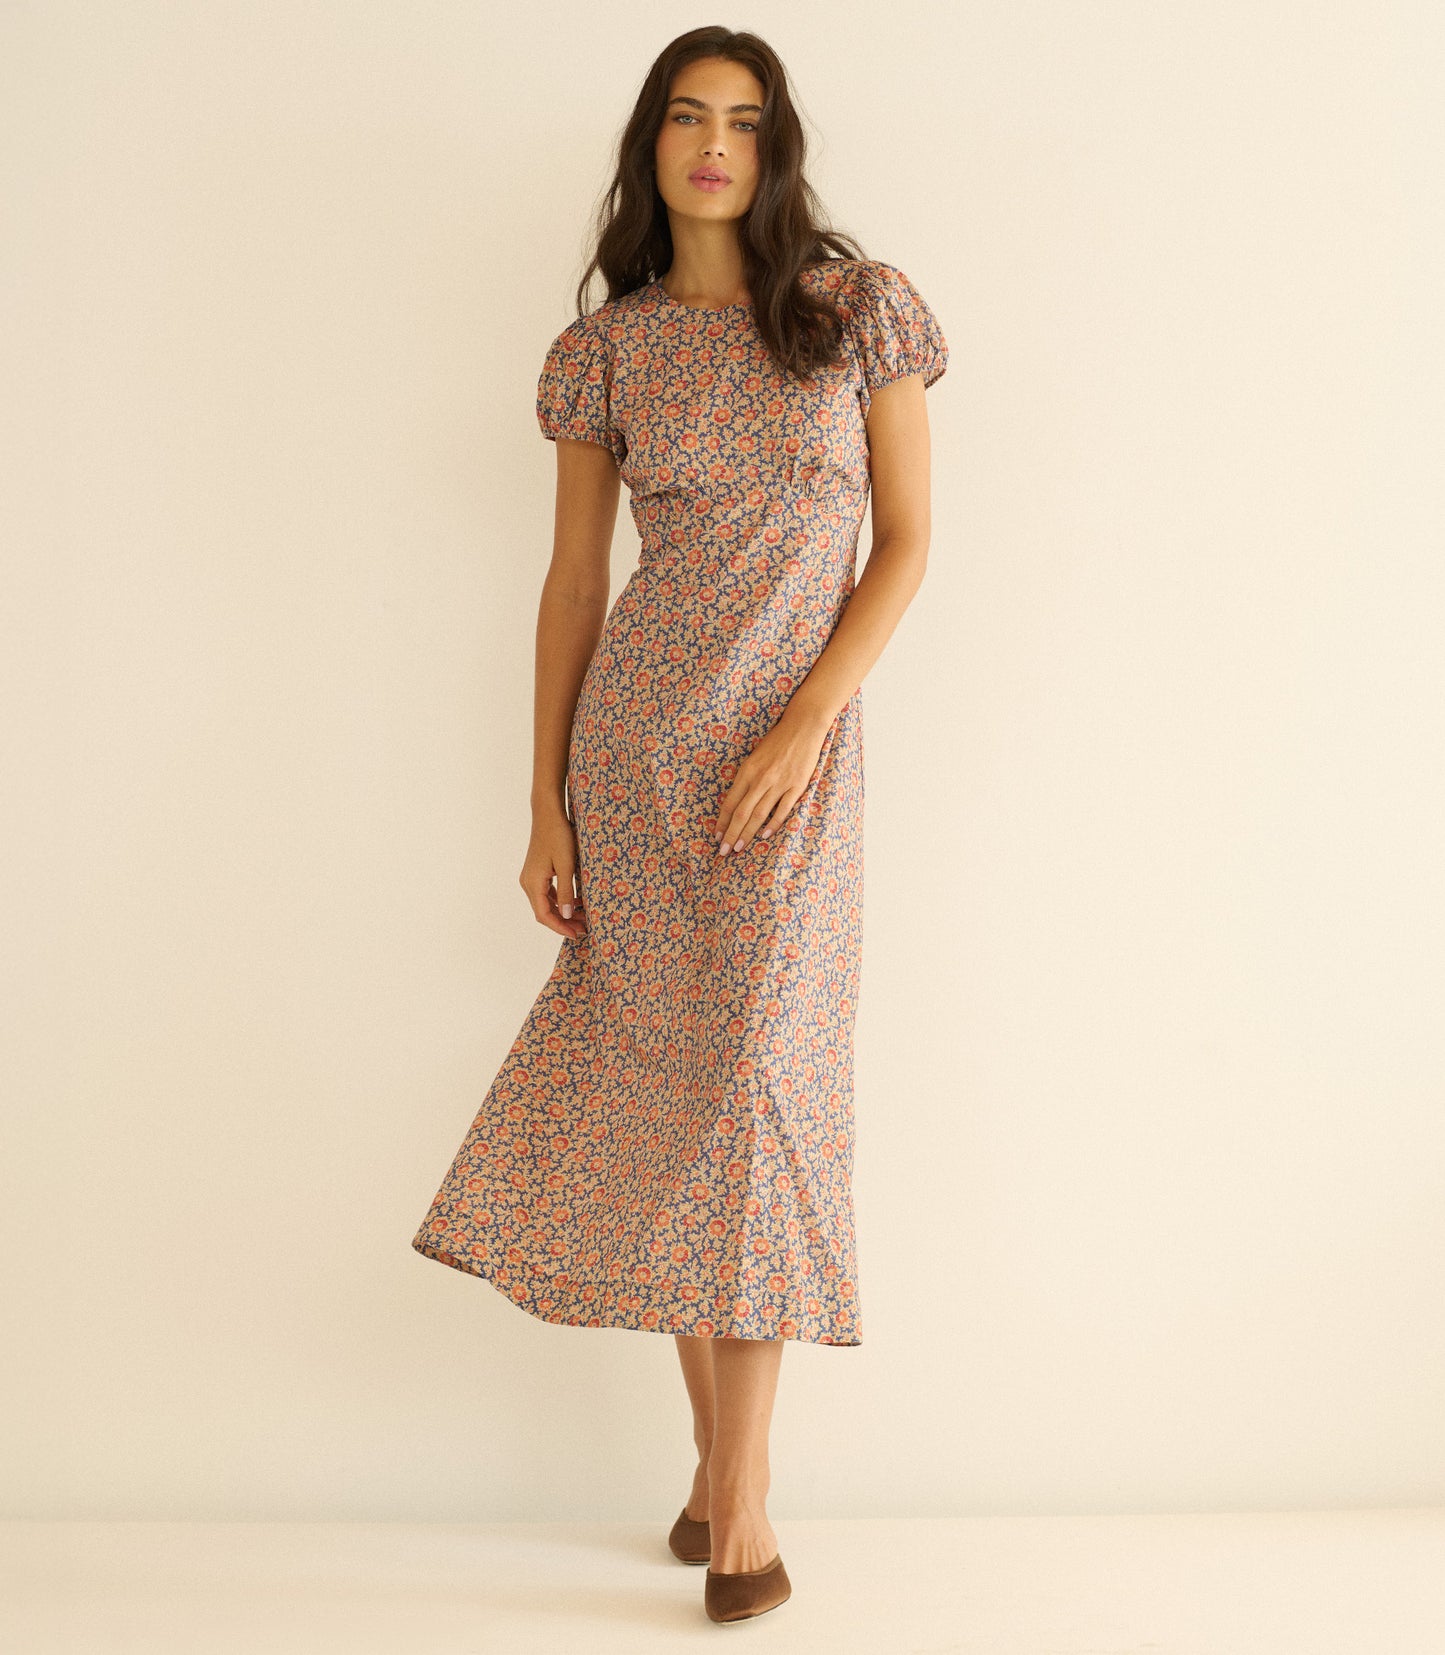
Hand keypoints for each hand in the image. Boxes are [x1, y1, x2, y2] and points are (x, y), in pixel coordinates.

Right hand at [521, 804, 587, 938]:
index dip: (560, 927)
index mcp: (532, 883)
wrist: (548, 814)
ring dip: (562, 912)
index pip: (544, 915)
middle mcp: (528, 882)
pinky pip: (547, 893)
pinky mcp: (537, 872)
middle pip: (543, 912)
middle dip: (563, 922)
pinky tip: (575, 903)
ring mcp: (531, 877)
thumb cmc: (558, 835)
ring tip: (582, 918)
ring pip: (545, 903)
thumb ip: (565, 891)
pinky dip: (560, 901)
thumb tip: (565, 916)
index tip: (576, 934)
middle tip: (584, 928)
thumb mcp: (566, 865)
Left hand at [713, 710, 829, 854]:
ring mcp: (779, 783)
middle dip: (730, 834)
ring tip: (739, 848)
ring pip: (759, 815)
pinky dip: (773, 824)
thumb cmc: (776, 742)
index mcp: (747, 771)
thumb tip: (736, 802)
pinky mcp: (797, 785)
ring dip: (747, 834)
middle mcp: (760, 779)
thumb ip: (746, 779)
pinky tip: (765, 835)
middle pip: (741, 813)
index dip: (722, 822)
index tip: (716, 836)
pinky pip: (782, 810)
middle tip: (723, 852)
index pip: (730, 803)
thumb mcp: (754, 758)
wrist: (802, 727)